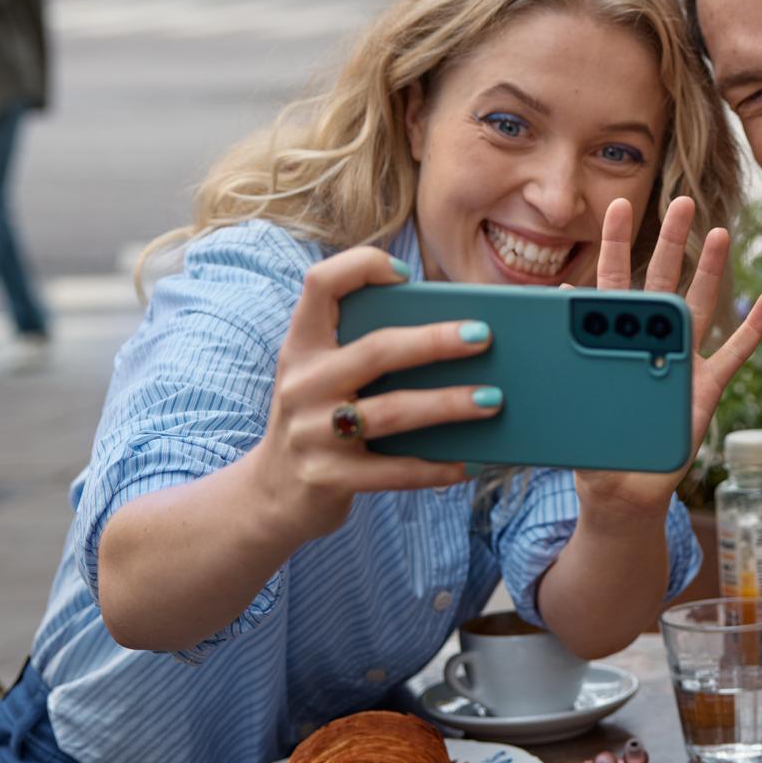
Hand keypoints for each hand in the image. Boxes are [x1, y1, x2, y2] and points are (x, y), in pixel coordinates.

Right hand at [253, 246, 499, 541]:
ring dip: (448, 405)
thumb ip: (366, 352)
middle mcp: (303, 383)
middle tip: (483, 336)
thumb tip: (456, 337)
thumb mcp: (323, 378)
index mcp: (303, 346)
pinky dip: (435, 468)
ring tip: (492, 400)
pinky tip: (469, 464)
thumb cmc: (319, 422)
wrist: (269, 496)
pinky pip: (393, 472)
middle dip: (435, 341)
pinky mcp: (327, 478)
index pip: (321, 284)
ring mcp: (312, 433)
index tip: (405, 273)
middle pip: (376, 350)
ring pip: (392, 412)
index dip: (361, 267)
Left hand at [573, 195, 761, 517]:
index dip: (614, 245)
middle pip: (661, 282)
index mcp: (612, 343)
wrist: (622, 491)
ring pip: (699, 307)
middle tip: (681, 201)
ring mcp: (682, 363)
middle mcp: (650, 343)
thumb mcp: (572, 406)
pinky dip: (753, 328)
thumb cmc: (592, 445)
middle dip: (671, 241)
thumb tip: (562, 307)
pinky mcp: (706, 389)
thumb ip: (567, 362)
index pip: (611, 286)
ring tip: (722, 233)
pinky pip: (734, 354)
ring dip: (712, 270)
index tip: (618, 205)